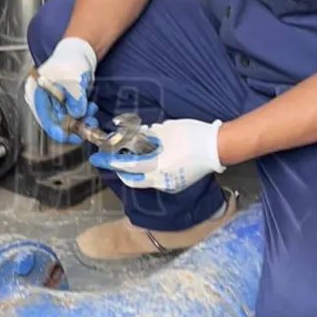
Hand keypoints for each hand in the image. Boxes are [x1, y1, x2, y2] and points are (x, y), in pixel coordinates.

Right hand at [24, 37, 97, 143]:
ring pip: (66, 120)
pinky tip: (89, 108)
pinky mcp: (63, 103)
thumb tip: (78, 113)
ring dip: (80, 120)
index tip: (75, 136)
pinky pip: (72, 115)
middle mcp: (42, 100)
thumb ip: (75, 98)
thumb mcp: (72, 79)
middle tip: (88, 124)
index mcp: (36, 93)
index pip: (45, 120)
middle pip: (56, 122)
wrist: (79, 51)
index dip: (60, 131)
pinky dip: (81, 115)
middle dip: (74, 125)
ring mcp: (52, 102)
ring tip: (91, 112)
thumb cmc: (69, 59)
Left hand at [89, 119, 224, 192]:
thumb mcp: (166, 130)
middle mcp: (162, 178)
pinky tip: (142, 163)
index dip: (112, 160)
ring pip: (141, 182)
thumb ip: (148, 136)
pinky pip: (153, 181)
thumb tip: (134, 136)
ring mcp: (168, 184)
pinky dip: (144, 174)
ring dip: (130, 172)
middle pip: (132, 178)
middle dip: (117, 169)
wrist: (217, 147)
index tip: (98, 156)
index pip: (128, 164)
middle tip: (106, 160)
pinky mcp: (174, 185)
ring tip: (122, 161)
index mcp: (159, 164)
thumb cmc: (193, 134)